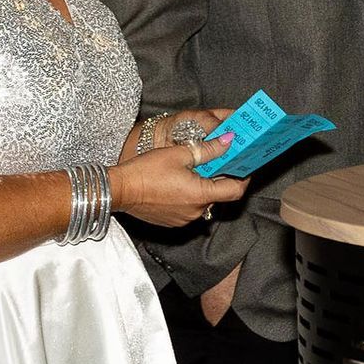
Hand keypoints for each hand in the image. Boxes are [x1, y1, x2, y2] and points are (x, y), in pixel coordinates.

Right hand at [110, 128, 247, 226]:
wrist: (118, 190)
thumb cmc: (146, 171)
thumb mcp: (179, 154)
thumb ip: (208, 149)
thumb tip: (229, 141)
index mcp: (201, 194)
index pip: (235, 190)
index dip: (243, 177)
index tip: (244, 165)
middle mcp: (196, 212)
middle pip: (218, 195)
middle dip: (219, 178)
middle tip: (215, 160)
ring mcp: (184, 219)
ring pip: (203, 201)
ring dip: (202, 187)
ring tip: (191, 170)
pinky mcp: (172, 221)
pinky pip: (189, 208)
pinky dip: (188, 196)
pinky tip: (176, 183)